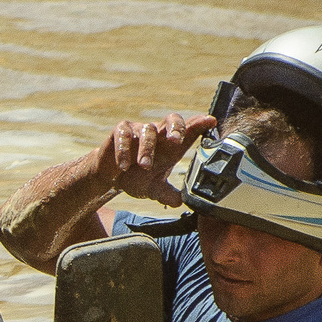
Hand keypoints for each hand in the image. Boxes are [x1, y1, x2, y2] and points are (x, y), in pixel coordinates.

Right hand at [101, 113, 217, 205]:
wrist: (111, 177)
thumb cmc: (137, 178)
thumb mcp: (153, 189)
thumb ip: (167, 194)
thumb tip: (180, 202)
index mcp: (171, 146)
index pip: (188, 130)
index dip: (199, 124)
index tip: (210, 121)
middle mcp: (158, 134)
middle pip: (172, 119)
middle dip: (177, 127)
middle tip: (177, 141)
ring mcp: (139, 130)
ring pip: (148, 130)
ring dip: (146, 149)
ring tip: (144, 166)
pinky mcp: (120, 132)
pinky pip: (124, 135)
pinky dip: (124, 149)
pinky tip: (123, 165)